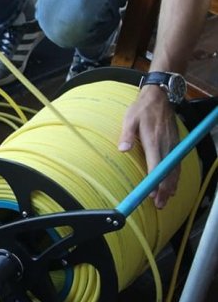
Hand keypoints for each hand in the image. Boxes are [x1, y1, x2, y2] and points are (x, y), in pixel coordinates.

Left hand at [118, 86, 179, 208]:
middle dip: (164, 190)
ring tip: (167, 200)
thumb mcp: (130, 119)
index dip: (155, 181)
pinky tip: (173, 185)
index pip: (156, 165)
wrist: (159, 97)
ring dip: (171, 186)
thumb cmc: (142, 109)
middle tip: (159, 204)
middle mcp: (166, 144)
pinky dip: (176, 176)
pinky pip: (178, 164)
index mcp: (153, 140)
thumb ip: (127, 135)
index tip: (152, 193)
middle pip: (167, 172)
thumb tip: (123, 150)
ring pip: (175, 169)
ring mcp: (173, 144)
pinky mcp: (175, 144)